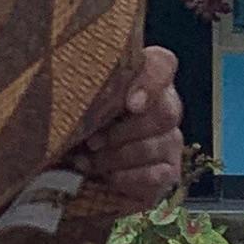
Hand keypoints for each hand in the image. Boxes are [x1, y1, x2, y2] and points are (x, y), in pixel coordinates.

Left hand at [72, 45, 185, 211]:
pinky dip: (128, 178)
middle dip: (122, 131)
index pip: (162, 65)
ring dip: (116, 156)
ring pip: (155, 145)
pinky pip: (157, 175)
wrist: (77, 171)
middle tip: (91, 141)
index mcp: (143, 77)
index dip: (150, 83)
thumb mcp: (74, 105)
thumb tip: (76, 91)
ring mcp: (170, 139)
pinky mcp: (169, 171)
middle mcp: (165, 105)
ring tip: (88, 161)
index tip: (130, 104)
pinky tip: (107, 177)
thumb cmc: (75, 127)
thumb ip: (82, 90)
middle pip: (165, 112)